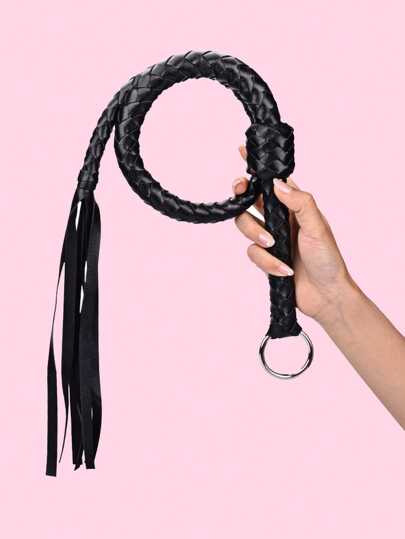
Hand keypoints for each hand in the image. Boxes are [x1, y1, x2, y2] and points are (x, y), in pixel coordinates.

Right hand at [233, 145, 355, 323]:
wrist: (325, 295)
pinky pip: (252, 253)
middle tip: (240, 191)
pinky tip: (283, 269)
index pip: (273, 180)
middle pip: (249, 199)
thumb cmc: (328, 259)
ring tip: (273, 245)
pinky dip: (266, 261)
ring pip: (245, 225)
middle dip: (241, 194)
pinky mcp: (264, 258)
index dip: (257, 167)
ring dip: (256, 233)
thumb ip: (299, 202)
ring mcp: (270, 238)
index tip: (243, 152)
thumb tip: (277, 183)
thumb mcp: (318, 226)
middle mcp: (279, 219)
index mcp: (294, 206)